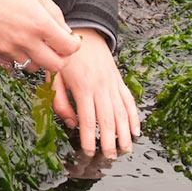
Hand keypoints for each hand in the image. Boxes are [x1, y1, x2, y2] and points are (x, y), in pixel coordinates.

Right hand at [0, 0, 81, 72]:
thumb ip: (54, 13)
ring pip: (34, 67)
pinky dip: (19, 54)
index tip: (70, 40)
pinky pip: (14, 60)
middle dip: (60, 58)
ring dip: (39, 58)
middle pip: (55, 66)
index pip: (69, 48)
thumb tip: (65, 31)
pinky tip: (15, 38)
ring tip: (35, 43)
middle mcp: (25, 40)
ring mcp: (8, 49)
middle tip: (57, 47)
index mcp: (39, 23)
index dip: (74, 45)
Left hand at [48, 28, 140, 156]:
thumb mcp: (55, 77)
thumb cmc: (66, 58)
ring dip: (125, 133)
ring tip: (126, 150)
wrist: (84, 33)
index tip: (89, 151)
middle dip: (110, 141)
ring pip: (122, 112)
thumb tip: (71, 123)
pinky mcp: (119, 81)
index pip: (88, 119)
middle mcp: (101, 87)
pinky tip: (136, 130)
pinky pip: (129, 101)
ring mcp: (113, 84)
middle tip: (110, 157)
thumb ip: (60, 102)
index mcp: (83, 87)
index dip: (89, 137)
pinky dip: (134, 116)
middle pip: (108, 119)